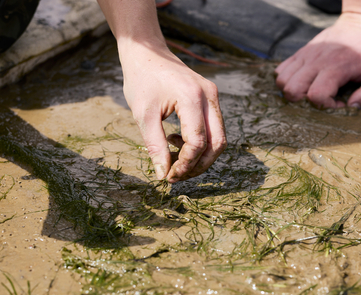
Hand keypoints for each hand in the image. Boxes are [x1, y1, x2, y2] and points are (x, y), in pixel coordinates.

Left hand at [119, 38, 226, 182]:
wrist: (147, 52)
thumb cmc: (141, 80)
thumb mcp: (143, 115)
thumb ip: (155, 146)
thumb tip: (163, 175)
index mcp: (192, 98)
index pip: (198, 142)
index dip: (186, 164)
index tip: (169, 176)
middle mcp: (209, 95)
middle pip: (217, 143)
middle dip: (199, 165)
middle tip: (177, 175)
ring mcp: (213, 95)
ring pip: (219, 137)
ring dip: (201, 156)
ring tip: (177, 161)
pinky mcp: (210, 97)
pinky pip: (213, 127)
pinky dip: (200, 142)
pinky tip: (177, 142)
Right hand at [275, 12, 360, 108]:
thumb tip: (352, 106)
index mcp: (336, 67)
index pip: (316, 96)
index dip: (326, 106)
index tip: (339, 103)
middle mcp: (315, 61)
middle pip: (292, 91)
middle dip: (304, 102)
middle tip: (321, 100)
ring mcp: (304, 56)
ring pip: (282, 82)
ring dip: (293, 92)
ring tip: (311, 92)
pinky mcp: (299, 54)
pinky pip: (280, 71)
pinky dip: (287, 81)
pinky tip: (304, 83)